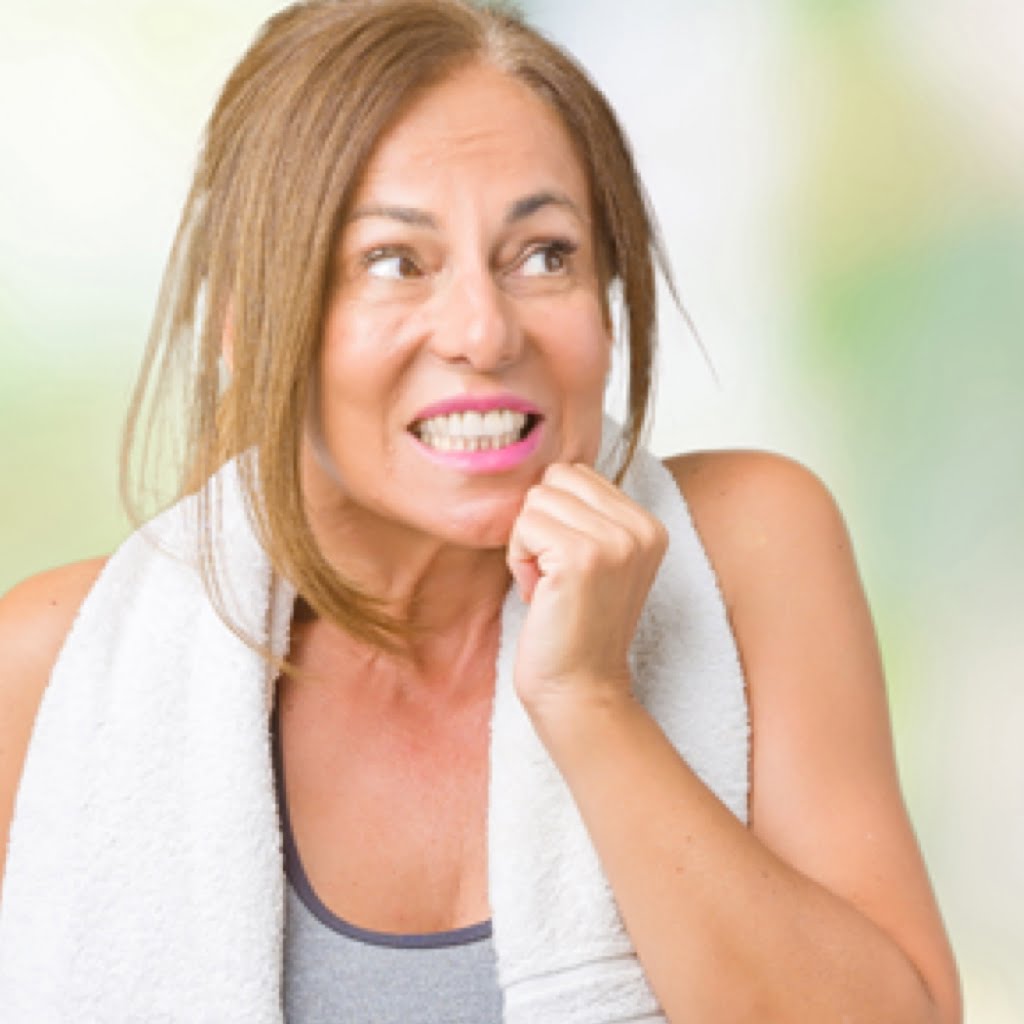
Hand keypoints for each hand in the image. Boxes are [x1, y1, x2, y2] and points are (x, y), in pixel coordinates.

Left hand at [506, 462, 667, 717]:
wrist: (580, 690)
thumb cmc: (575, 628)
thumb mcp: (599, 561)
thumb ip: (588, 514)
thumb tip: (547, 469)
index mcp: (649, 525)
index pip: (576, 473)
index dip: (557, 517)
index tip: (567, 566)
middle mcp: (640, 527)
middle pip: (555, 479)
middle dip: (540, 523)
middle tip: (555, 576)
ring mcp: (614, 541)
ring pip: (536, 500)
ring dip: (528, 544)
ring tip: (549, 587)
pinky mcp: (581, 557)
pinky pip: (524, 526)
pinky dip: (519, 560)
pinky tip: (540, 594)